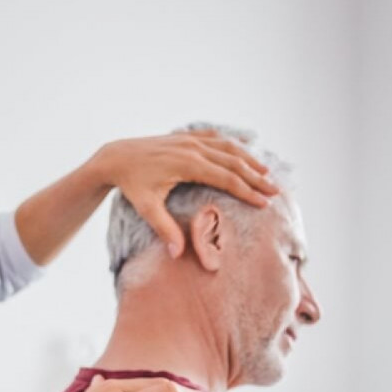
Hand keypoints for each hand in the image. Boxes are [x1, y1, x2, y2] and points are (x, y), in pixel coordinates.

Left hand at [90, 129, 280, 256]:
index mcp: (188, 163)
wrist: (116, 157)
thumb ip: (164, 229)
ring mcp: (190, 139)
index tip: (264, 203)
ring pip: (228, 147)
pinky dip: (233, 143)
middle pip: (234, 162)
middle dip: (256, 177)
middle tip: (276, 191)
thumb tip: (177, 254)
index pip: (227, 178)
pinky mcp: (186, 137)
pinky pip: (215, 137)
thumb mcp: (146, 207)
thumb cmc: (131, 184)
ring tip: (266, 173)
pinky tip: (245, 148)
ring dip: (249, 159)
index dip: (247, 191)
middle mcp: (193, 148)